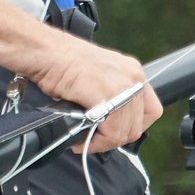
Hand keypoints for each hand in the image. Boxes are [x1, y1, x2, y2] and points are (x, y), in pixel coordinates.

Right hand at [24, 34, 161, 152]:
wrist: (43, 51)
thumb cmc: (60, 62)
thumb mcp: (97, 76)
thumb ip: (111, 97)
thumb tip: (110, 125)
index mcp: (133, 72)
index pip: (151, 111)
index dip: (133, 128)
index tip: (115, 133)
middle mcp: (133, 77)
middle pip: (138, 126)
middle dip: (114, 139)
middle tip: (94, 140)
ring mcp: (122, 85)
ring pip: (124, 133)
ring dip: (102, 143)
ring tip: (85, 141)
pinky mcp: (107, 94)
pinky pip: (111, 132)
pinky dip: (95, 142)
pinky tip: (81, 140)